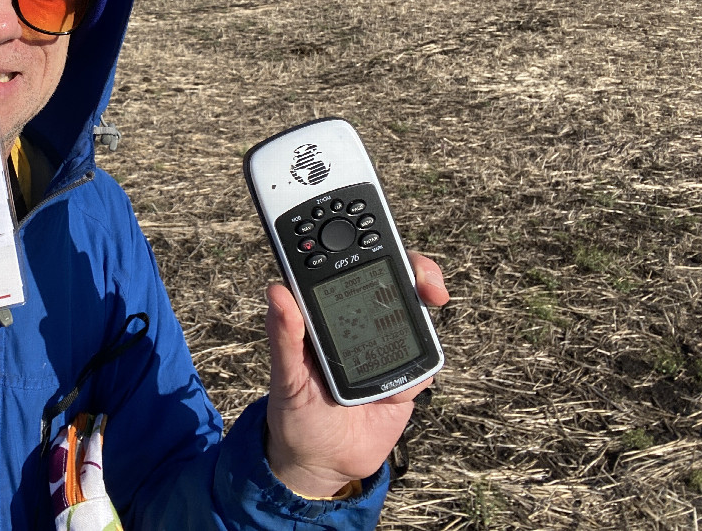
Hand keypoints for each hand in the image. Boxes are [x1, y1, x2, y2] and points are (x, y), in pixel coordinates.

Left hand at [263, 253, 448, 497]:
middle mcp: (360, 320)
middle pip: (396, 279)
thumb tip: (276, 291)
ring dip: (419, 326)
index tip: (379, 238)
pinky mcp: (406, 374)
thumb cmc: (295, 413)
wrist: (324, 463)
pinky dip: (413, 376)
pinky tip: (389, 394)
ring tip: (406, 339)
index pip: (348, 265)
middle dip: (416, 272)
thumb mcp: (286, 377)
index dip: (365, 244)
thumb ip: (283, 337)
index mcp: (326, 311)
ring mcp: (387, 344)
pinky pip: (424, 364)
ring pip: (417, 317)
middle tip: (426, 283)